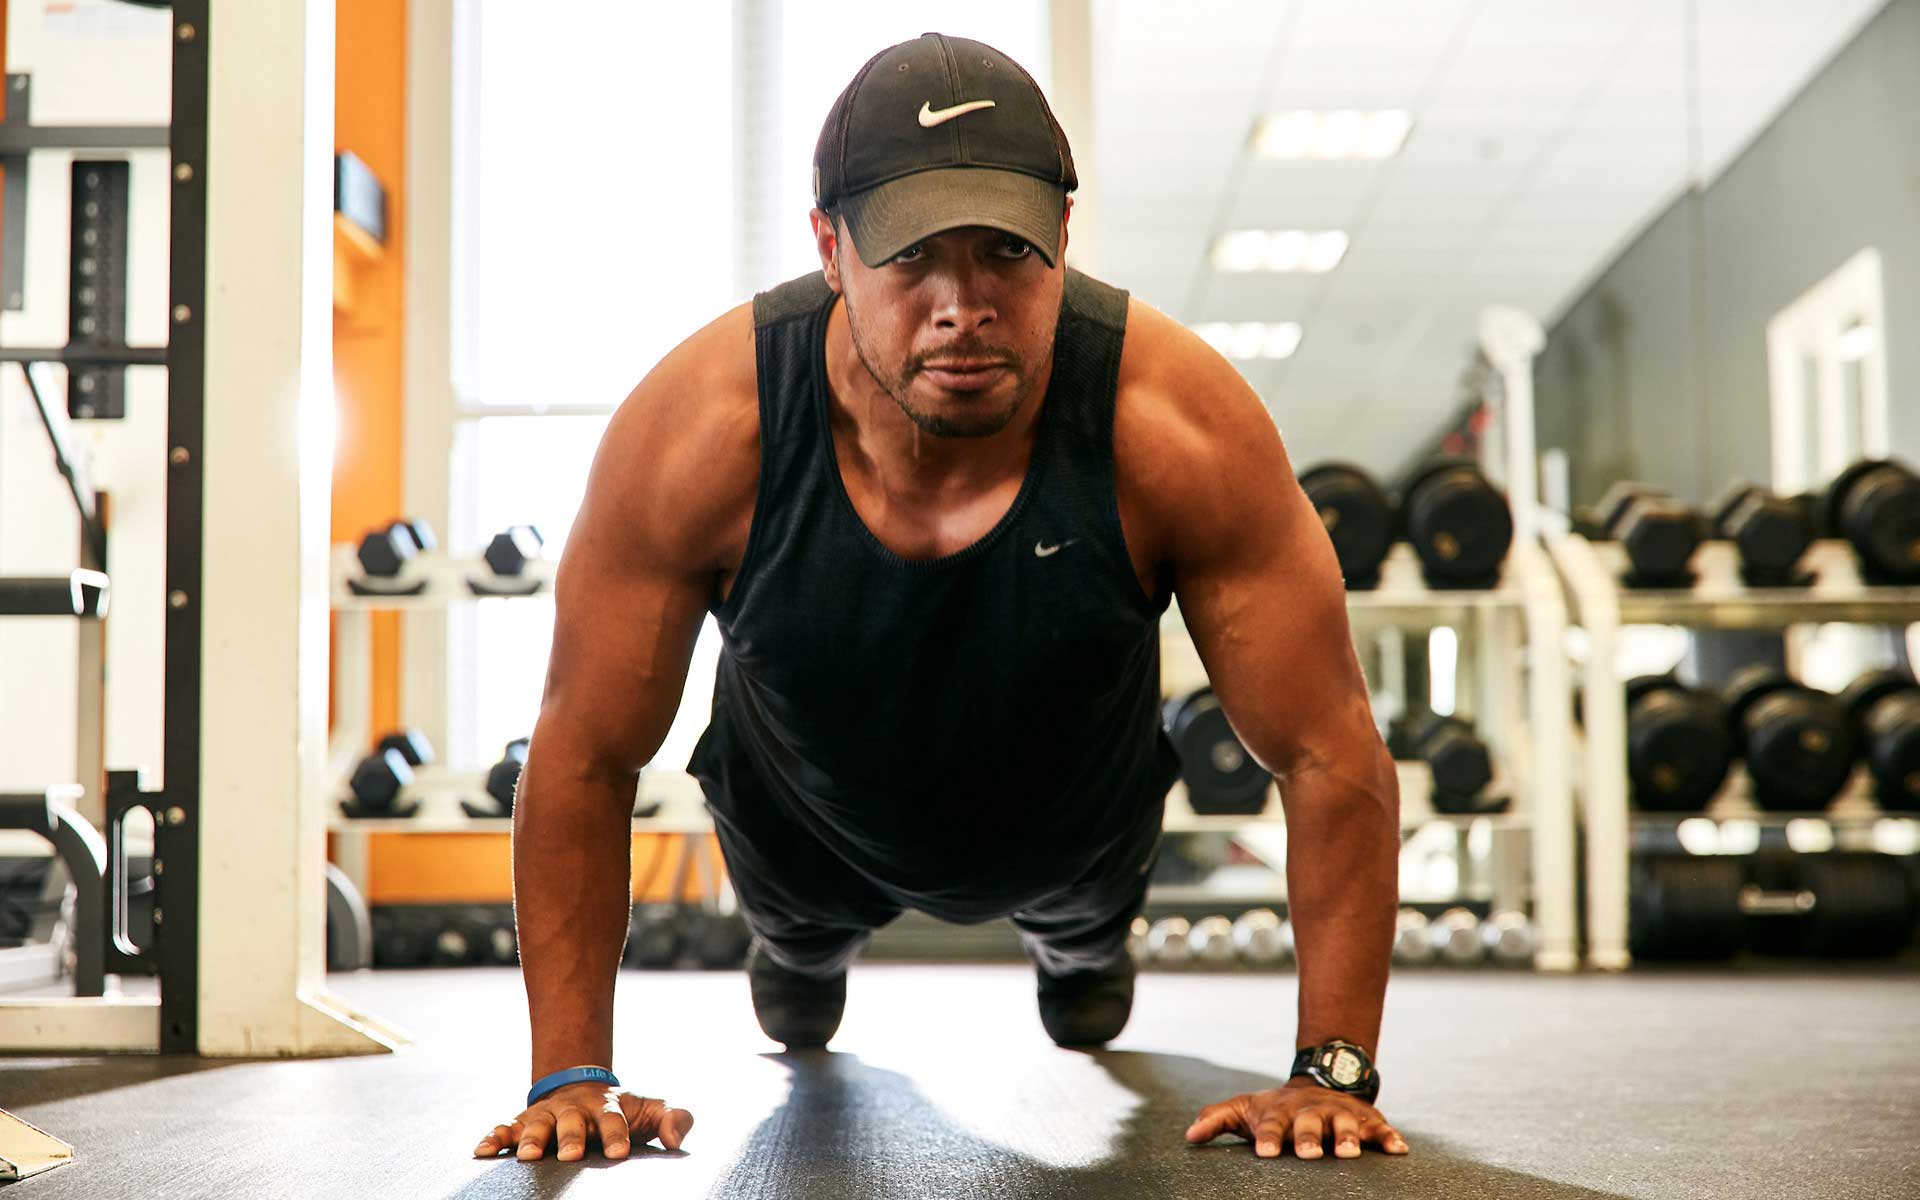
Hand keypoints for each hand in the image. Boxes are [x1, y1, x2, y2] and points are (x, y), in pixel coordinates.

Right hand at [473, 1081, 693, 1161]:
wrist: (583, 1087)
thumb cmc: (623, 1109)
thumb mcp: (651, 1109)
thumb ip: (674, 1118)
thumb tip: (676, 1138)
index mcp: (606, 1107)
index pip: (614, 1120)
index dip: (617, 1135)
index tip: (620, 1153)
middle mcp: (574, 1109)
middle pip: (571, 1122)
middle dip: (571, 1137)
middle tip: (573, 1155)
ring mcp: (546, 1115)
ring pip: (536, 1125)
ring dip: (532, 1139)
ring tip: (529, 1157)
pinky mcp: (523, 1122)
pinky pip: (505, 1129)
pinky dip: (493, 1138)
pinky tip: (481, 1151)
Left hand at [1185, 1080, 1407, 1159]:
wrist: (1319, 1081)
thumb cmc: (1275, 1108)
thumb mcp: (1245, 1109)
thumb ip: (1217, 1119)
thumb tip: (1189, 1135)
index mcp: (1280, 1112)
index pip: (1271, 1125)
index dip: (1268, 1138)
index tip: (1264, 1154)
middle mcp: (1311, 1111)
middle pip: (1309, 1124)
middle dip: (1309, 1138)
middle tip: (1309, 1154)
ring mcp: (1340, 1113)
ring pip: (1345, 1123)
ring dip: (1348, 1137)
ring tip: (1349, 1154)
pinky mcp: (1366, 1119)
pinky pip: (1380, 1128)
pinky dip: (1389, 1137)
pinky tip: (1398, 1149)